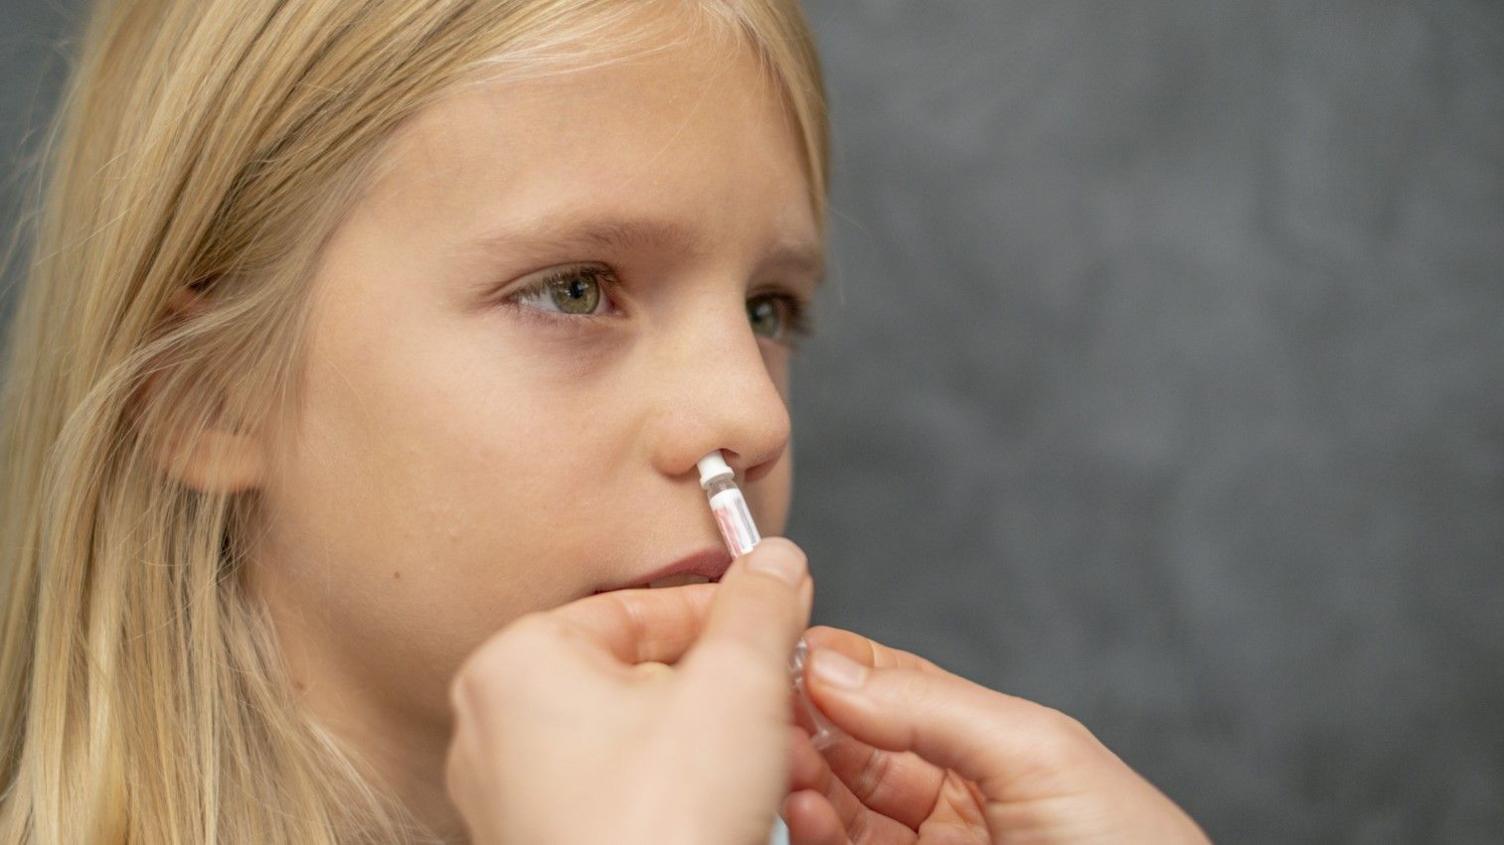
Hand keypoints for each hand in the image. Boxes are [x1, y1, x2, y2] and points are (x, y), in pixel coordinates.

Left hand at [444, 538, 811, 844]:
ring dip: (710, 746)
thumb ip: (760, 609)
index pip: (639, 607)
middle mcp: (494, 727)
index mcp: (517, 665)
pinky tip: (724, 817)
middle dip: (722, 693)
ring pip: (636, 740)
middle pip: (640, 676)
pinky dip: (678, 796)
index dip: (724, 615)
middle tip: (777, 712)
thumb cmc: (658, 834)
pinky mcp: (541, 844)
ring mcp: (510, 796)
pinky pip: (620, 796)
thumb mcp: (736, 688)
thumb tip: (773, 563)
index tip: (776, 621)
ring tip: (761, 772)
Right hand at [782, 626, 1208, 843]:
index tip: (781, 643)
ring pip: (837, 801)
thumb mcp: (1040, 755)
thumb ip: (932, 708)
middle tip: (760, 702)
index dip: (835, 661)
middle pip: (851, 743)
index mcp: (991, 744)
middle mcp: (951, 795)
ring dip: (798, 772)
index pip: (891, 685)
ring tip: (772, 752)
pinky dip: (812, 828)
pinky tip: (798, 805)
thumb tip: (833, 668)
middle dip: (803, 715)